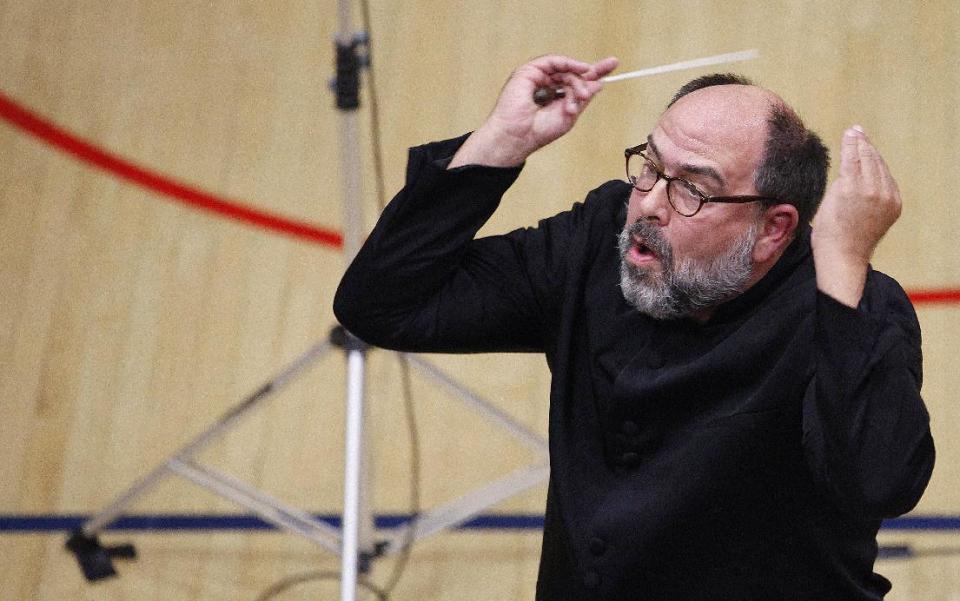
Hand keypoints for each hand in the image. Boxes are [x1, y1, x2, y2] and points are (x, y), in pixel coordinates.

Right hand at [449, 55, 618, 167]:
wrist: (518, 136)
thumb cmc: (538, 131)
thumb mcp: (569, 114)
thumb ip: (582, 97)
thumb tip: (599, 82)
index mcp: (555, 96)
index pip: (576, 80)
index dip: (594, 72)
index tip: (612, 64)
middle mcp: (546, 84)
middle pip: (573, 74)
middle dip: (584, 83)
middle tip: (585, 96)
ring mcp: (537, 77)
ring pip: (565, 70)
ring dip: (575, 82)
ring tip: (579, 97)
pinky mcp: (529, 71)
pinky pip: (553, 61)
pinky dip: (568, 63)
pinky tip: (579, 69)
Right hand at [812, 126, 901, 305]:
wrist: (845, 255)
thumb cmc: (829, 230)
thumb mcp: (829, 199)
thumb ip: (843, 178)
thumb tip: (852, 161)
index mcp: (851, 188)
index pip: (853, 157)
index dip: (851, 142)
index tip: (851, 131)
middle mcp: (873, 191)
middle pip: (870, 159)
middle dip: (863, 144)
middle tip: (858, 131)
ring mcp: (887, 198)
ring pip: (881, 168)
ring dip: (873, 155)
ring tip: (865, 144)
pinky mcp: (895, 204)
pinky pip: (888, 180)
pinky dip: (881, 170)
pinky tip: (874, 164)